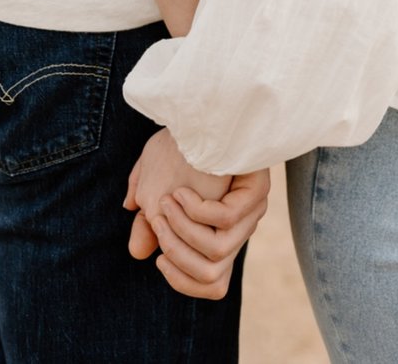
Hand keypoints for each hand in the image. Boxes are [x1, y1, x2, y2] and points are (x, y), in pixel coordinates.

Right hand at [124, 129, 266, 298]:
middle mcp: (240, 229)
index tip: (159, 260)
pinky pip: (225, 219)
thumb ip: (149, 221)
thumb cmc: (179, 149)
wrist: (206, 112)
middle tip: (157, 222)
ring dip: (183, 231)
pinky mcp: (257, 191)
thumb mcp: (155, 189)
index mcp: (220, 234)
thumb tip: (139, 252)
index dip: (183, 283)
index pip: (212, 285)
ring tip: (167, 202)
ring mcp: (252, 211)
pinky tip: (182, 191)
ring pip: (217, 251)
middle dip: (176, 254)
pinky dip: (197, 210)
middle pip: (212, 278)